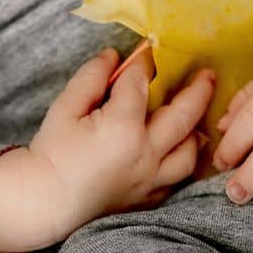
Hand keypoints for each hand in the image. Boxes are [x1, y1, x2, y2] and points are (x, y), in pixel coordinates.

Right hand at [28, 42, 214, 241]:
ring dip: (197, 132)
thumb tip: (114, 56)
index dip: (143, 64)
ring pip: (188, 154)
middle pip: (182, 116)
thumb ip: (91, 78)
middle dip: (198, 91)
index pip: (140, 86)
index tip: (147, 50)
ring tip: (200, 119)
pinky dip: (183, 163)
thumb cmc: (50, 154)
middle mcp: (145, 154)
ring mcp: (149, 180)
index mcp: (123, 128)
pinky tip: (180, 152)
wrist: (44, 202)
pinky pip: (177, 180)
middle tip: (208, 75)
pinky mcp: (146, 199)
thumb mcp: (64, 108)